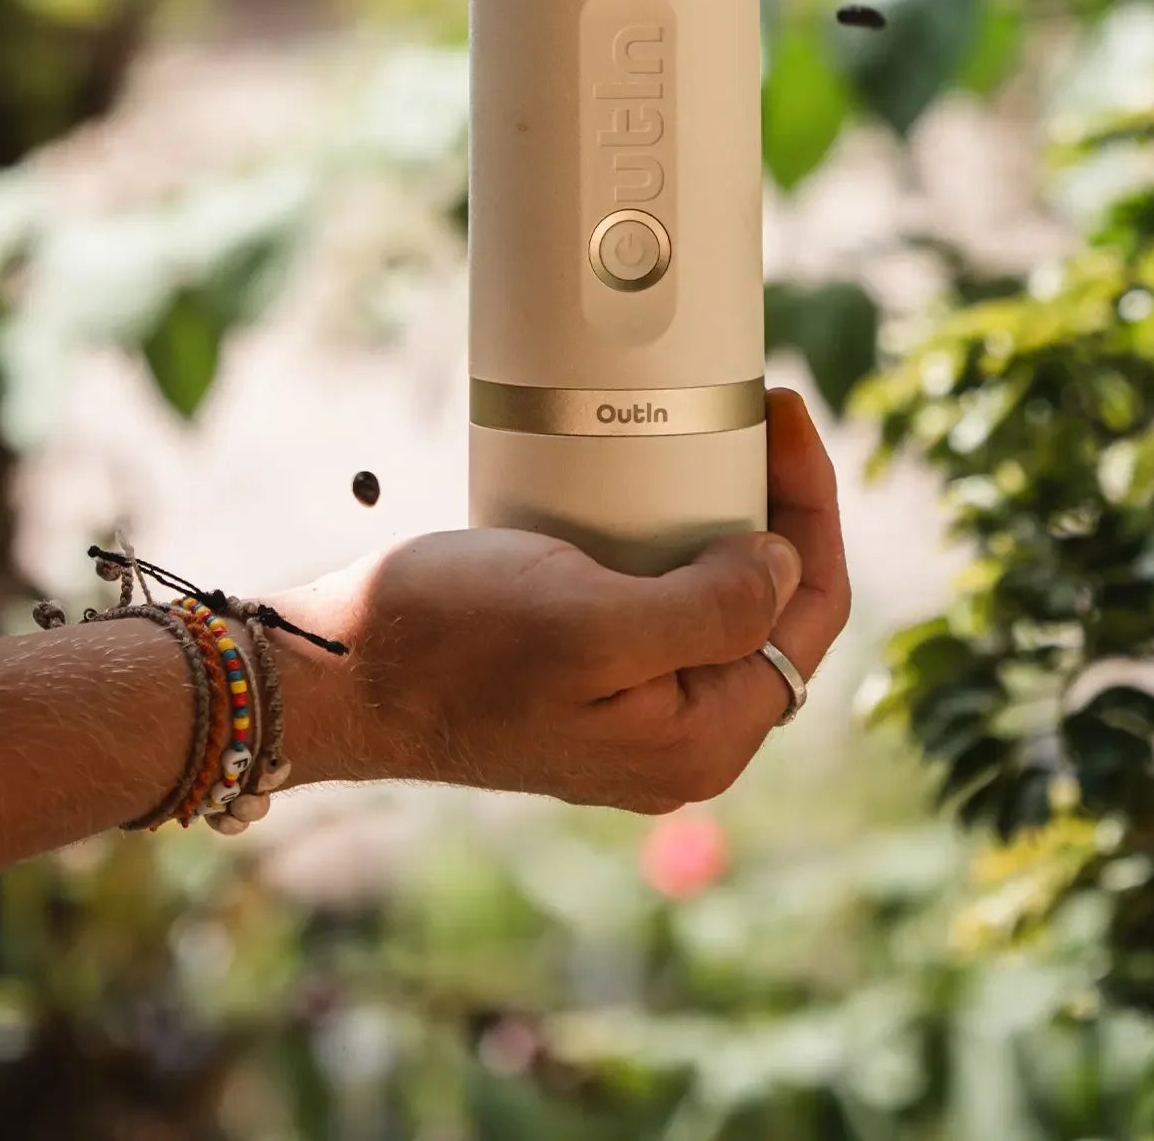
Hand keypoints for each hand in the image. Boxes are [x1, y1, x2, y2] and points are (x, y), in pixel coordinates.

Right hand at [268, 390, 851, 811]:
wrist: (339, 673)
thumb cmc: (450, 648)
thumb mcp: (593, 622)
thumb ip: (712, 610)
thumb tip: (784, 566)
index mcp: (702, 738)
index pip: (811, 614)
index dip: (814, 507)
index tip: (783, 418)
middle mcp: (678, 737)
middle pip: (775, 608)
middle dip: (779, 507)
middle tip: (752, 415)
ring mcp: (632, 710)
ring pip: (720, 602)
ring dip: (731, 522)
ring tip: (715, 441)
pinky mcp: (588, 678)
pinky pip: (662, 603)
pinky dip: (672, 542)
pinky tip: (654, 493)